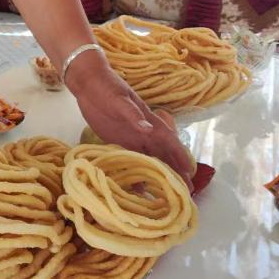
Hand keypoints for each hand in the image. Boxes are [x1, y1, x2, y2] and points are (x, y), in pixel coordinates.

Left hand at [68, 56, 194, 186]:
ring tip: (167, 196)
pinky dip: (136, 173)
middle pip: (164, 154)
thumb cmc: (107, 87)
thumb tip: (148, 129)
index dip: (180, 157)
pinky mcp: (118, 141)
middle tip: (186, 192)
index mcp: (148, 121)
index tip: (190, 173)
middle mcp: (143, 132)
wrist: (88, 83)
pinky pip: (131, 160)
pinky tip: (138, 189)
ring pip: (150, 159)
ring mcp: (131, 138)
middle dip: (176, 171)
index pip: (169, 141)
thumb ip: (133, 114)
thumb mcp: (119, 99)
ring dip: (159, 175)